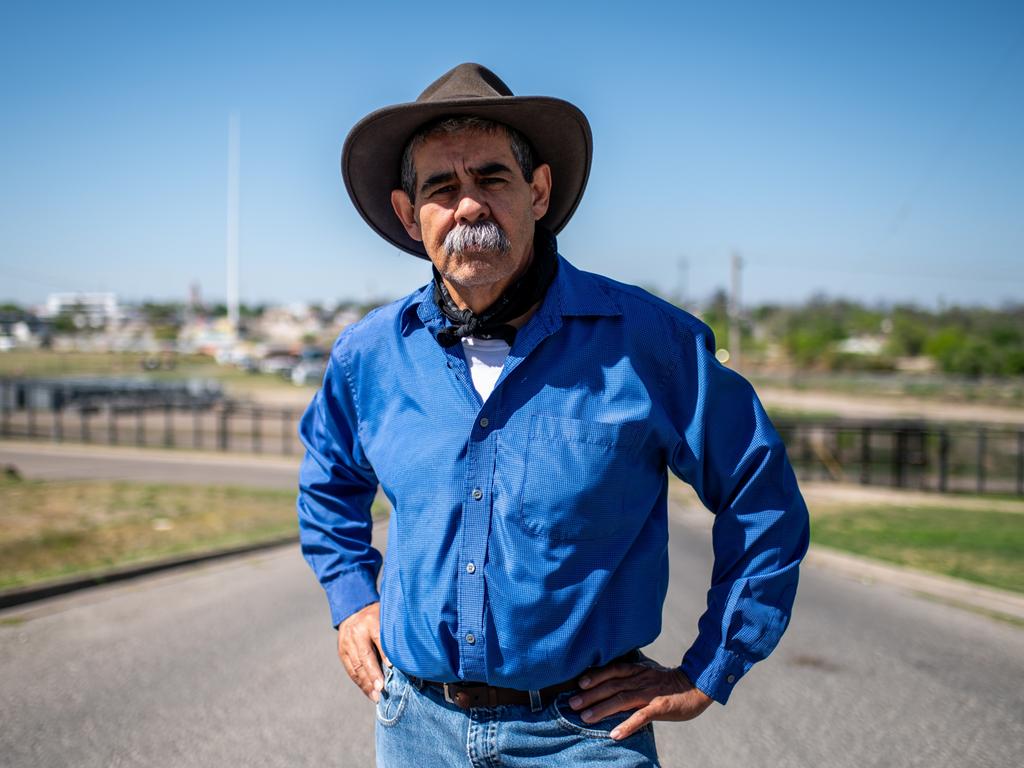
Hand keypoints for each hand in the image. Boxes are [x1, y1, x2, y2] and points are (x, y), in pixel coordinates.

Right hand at [337, 602, 389, 702]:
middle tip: (382, 689)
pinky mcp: (342, 652)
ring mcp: (347, 643)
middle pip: (365, 656)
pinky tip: (369, 692)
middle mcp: (356, 632)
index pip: (378, 638)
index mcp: (371, 621)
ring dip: (366, 683)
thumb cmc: (379, 616)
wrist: (354, 609)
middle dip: (373, 674)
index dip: (385, 654)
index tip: (391, 667)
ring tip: (376, 696)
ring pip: (356, 666)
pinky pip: (350, 670)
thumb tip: (408, 656)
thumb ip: (394, 633)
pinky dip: (360, 683)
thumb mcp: (387, 617)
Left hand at [568, 653, 712, 739]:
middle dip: (591, 695)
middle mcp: (640, 679)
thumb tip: (610, 679)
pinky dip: (627, 725)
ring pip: (622, 700)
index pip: (612, 670)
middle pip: (611, 685)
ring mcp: (650, 693)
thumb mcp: (648, 672)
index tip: (579, 683)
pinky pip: (641, 716)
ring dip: (602, 709)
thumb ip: (631, 675)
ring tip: (586, 718)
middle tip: (572, 704)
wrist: (697, 686)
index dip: (595, 676)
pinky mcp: (660, 706)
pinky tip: (615, 734)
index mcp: (637, 670)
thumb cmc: (668, 682)